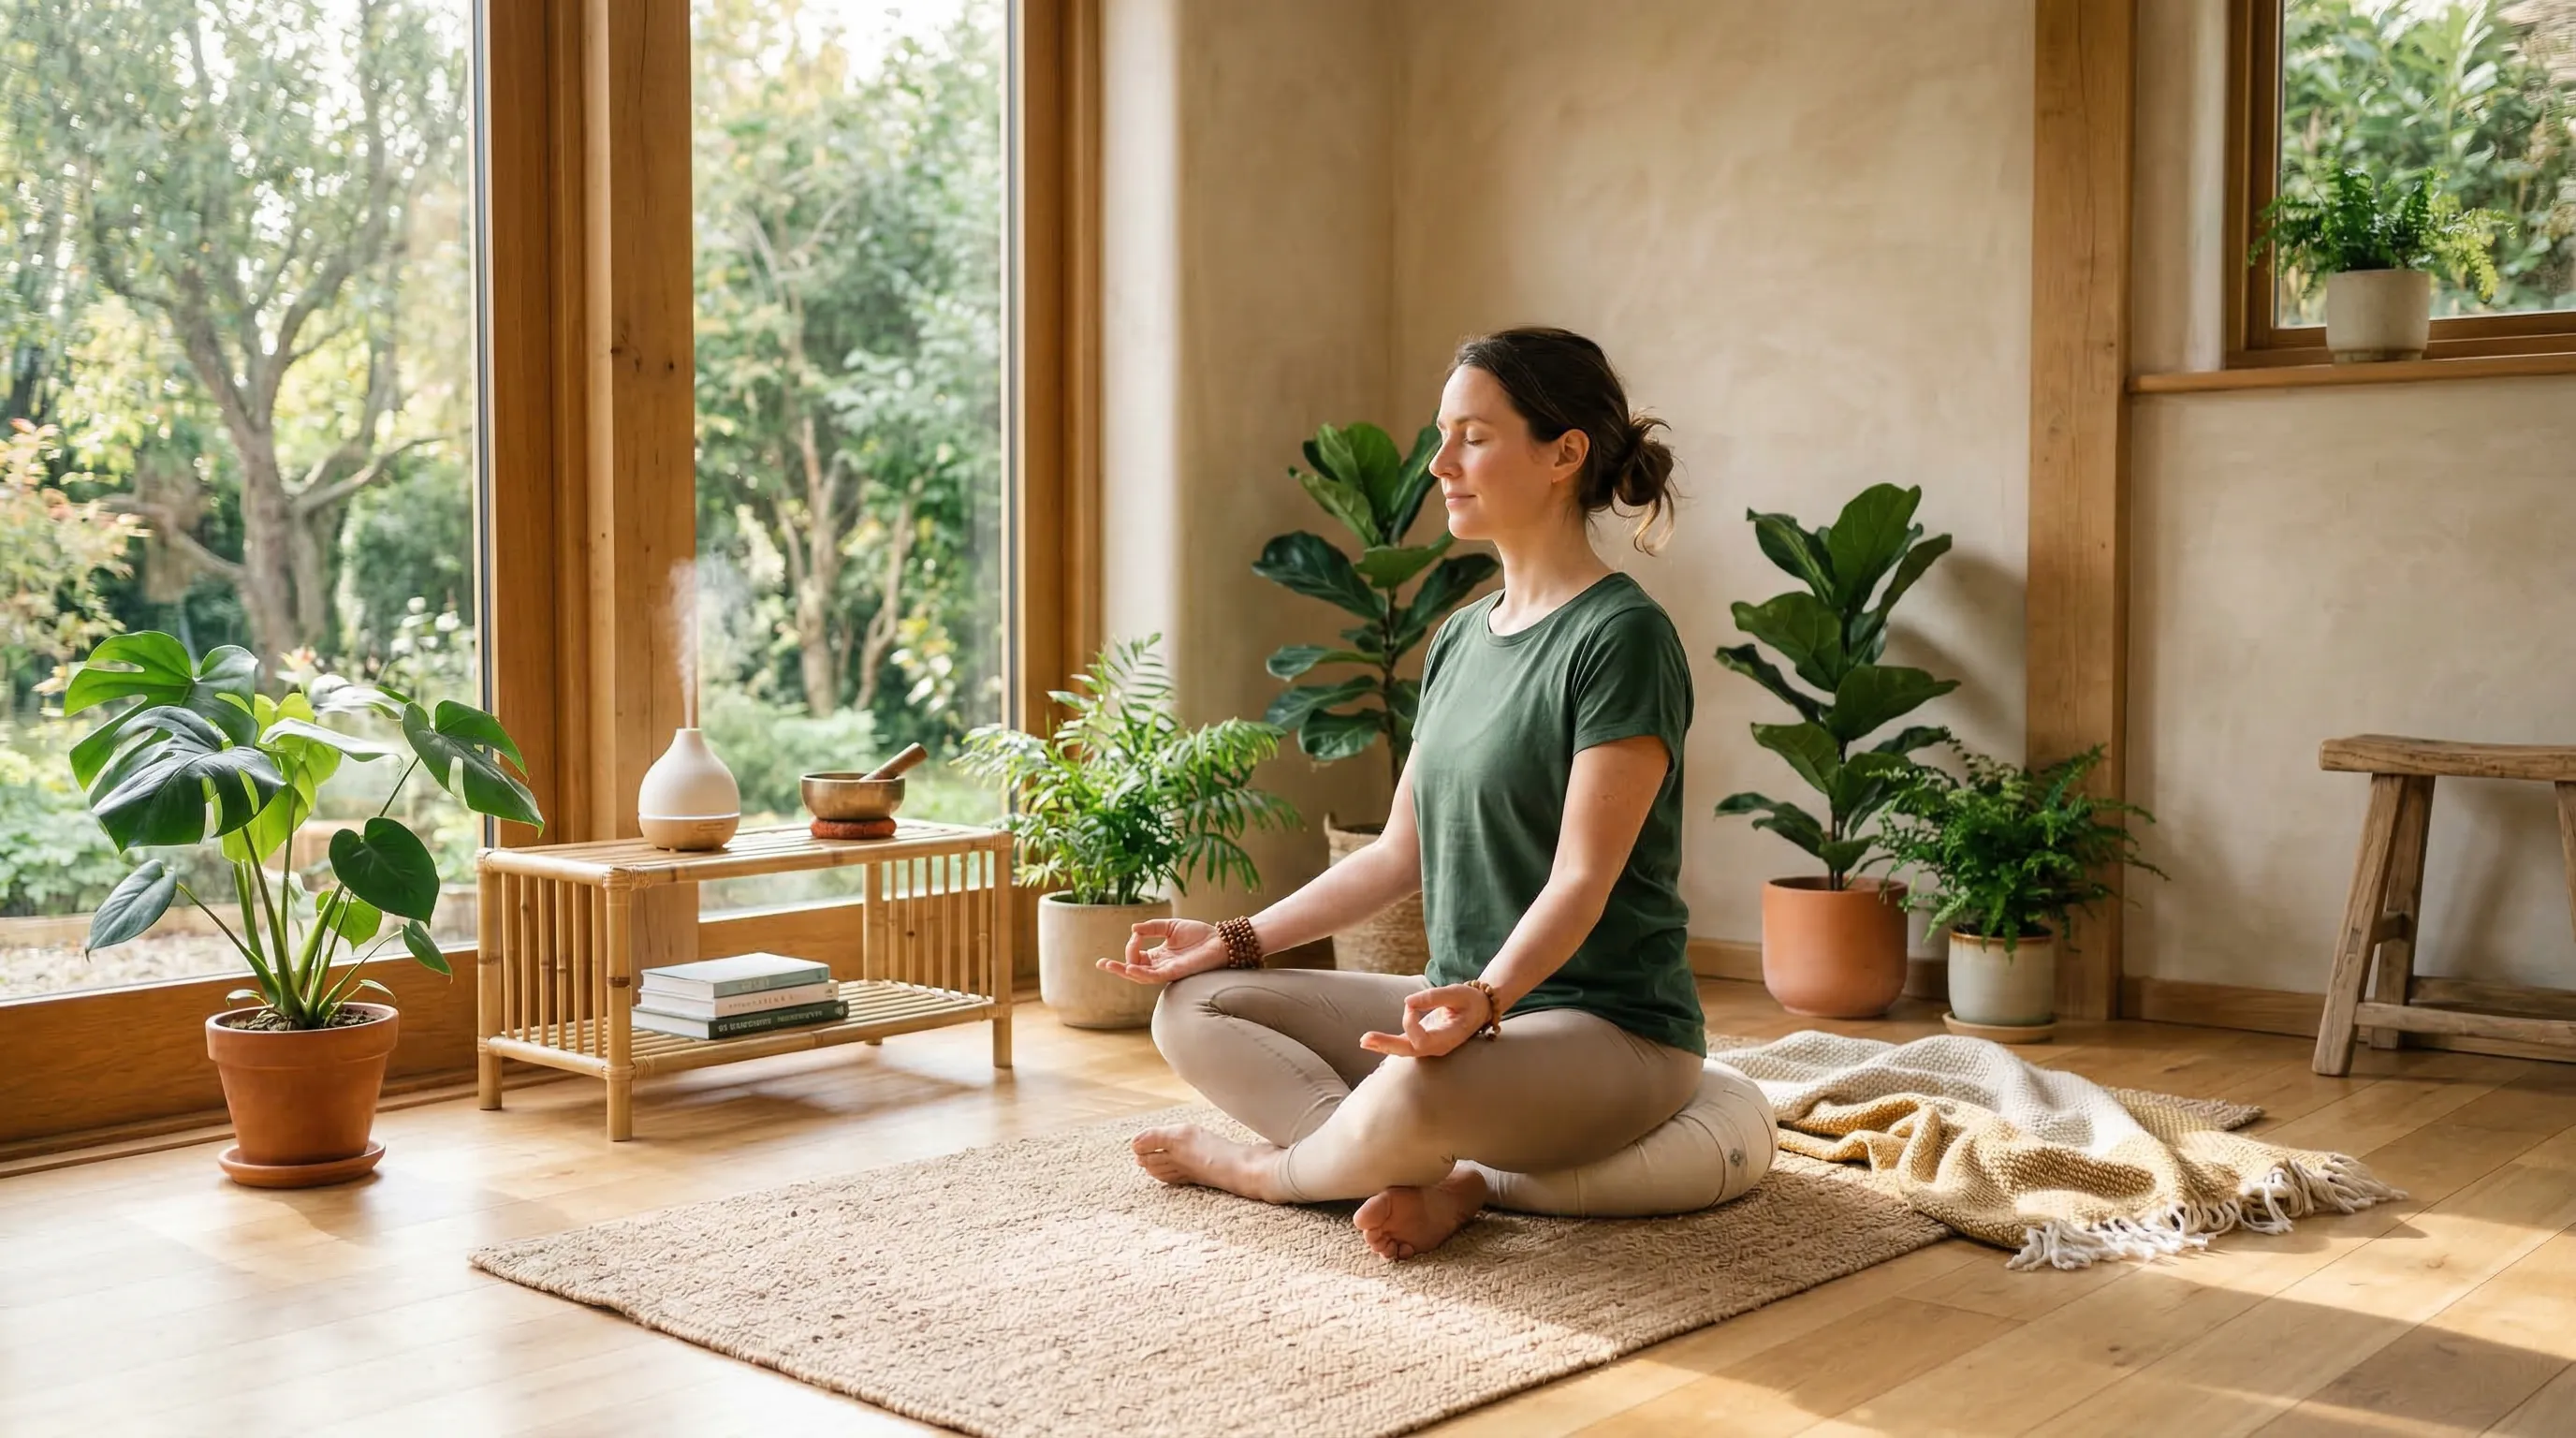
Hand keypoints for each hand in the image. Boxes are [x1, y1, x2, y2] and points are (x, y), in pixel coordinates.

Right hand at [1096, 917, 1229, 985]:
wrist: (1220, 941)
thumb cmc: (1200, 935)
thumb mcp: (1171, 926)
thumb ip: (1152, 927)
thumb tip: (1133, 929)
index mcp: (1159, 955)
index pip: (1136, 955)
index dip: (1132, 944)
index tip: (1136, 933)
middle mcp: (1160, 965)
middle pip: (1134, 970)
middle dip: (1117, 968)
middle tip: (1101, 964)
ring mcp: (1167, 970)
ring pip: (1141, 976)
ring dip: (1124, 971)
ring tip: (1109, 966)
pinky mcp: (1175, 973)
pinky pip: (1155, 976)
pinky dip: (1141, 973)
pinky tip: (1130, 968)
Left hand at [1359, 983, 1491, 1059]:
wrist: (1478, 1009)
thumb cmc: (1469, 1000)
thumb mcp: (1458, 993)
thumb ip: (1434, 997)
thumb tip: (1408, 1002)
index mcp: (1448, 1038)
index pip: (1422, 1039)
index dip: (1411, 1022)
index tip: (1411, 1004)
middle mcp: (1436, 1046)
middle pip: (1408, 1050)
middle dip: (1386, 1044)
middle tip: (1365, 1039)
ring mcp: (1428, 1045)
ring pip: (1402, 1049)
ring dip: (1382, 1044)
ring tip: (1363, 1040)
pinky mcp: (1421, 1040)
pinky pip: (1402, 1044)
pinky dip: (1386, 1042)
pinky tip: (1369, 1041)